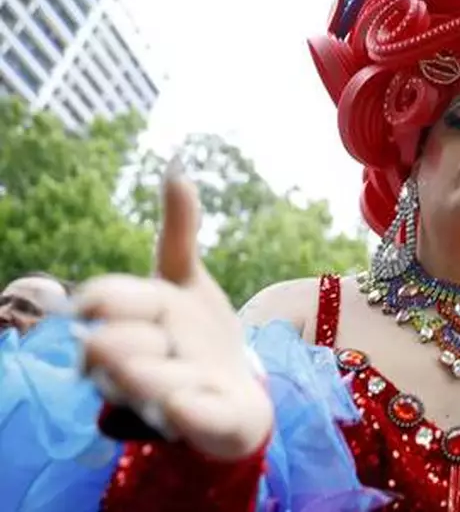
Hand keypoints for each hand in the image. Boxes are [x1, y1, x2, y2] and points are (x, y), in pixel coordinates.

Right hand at [76, 162, 272, 459]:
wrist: (237, 395)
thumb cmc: (197, 335)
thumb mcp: (188, 280)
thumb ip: (178, 230)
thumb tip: (175, 163)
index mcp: (129, 327)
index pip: (105, 304)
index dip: (103, 299)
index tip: (94, 303)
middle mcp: (138, 366)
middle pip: (117, 350)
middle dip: (124, 340)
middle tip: (145, 336)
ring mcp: (168, 398)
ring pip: (148, 386)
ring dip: (150, 375)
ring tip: (165, 364)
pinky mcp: (205, 424)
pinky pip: (192, 418)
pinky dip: (186, 409)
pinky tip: (183, 401)